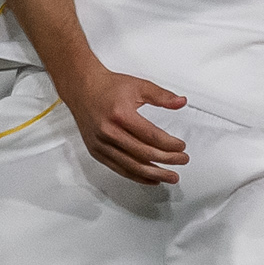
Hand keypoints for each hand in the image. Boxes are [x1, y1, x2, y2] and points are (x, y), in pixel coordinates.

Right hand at [65, 58, 192, 186]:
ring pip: (132, 166)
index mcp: (120, 115)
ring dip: (155, 174)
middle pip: (144, 153)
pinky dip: (137, 176)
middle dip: (167, 160)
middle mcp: (109, 132)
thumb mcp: (138, 86)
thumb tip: (181, 102)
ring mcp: (101, 144)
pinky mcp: (96, 151)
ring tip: (171, 176)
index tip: (181, 147)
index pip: (151, 136)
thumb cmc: (108, 87)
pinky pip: (119, 169)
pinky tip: (151, 179)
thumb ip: (162, 96)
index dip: (170, 145)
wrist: (81, 88)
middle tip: (182, 160)